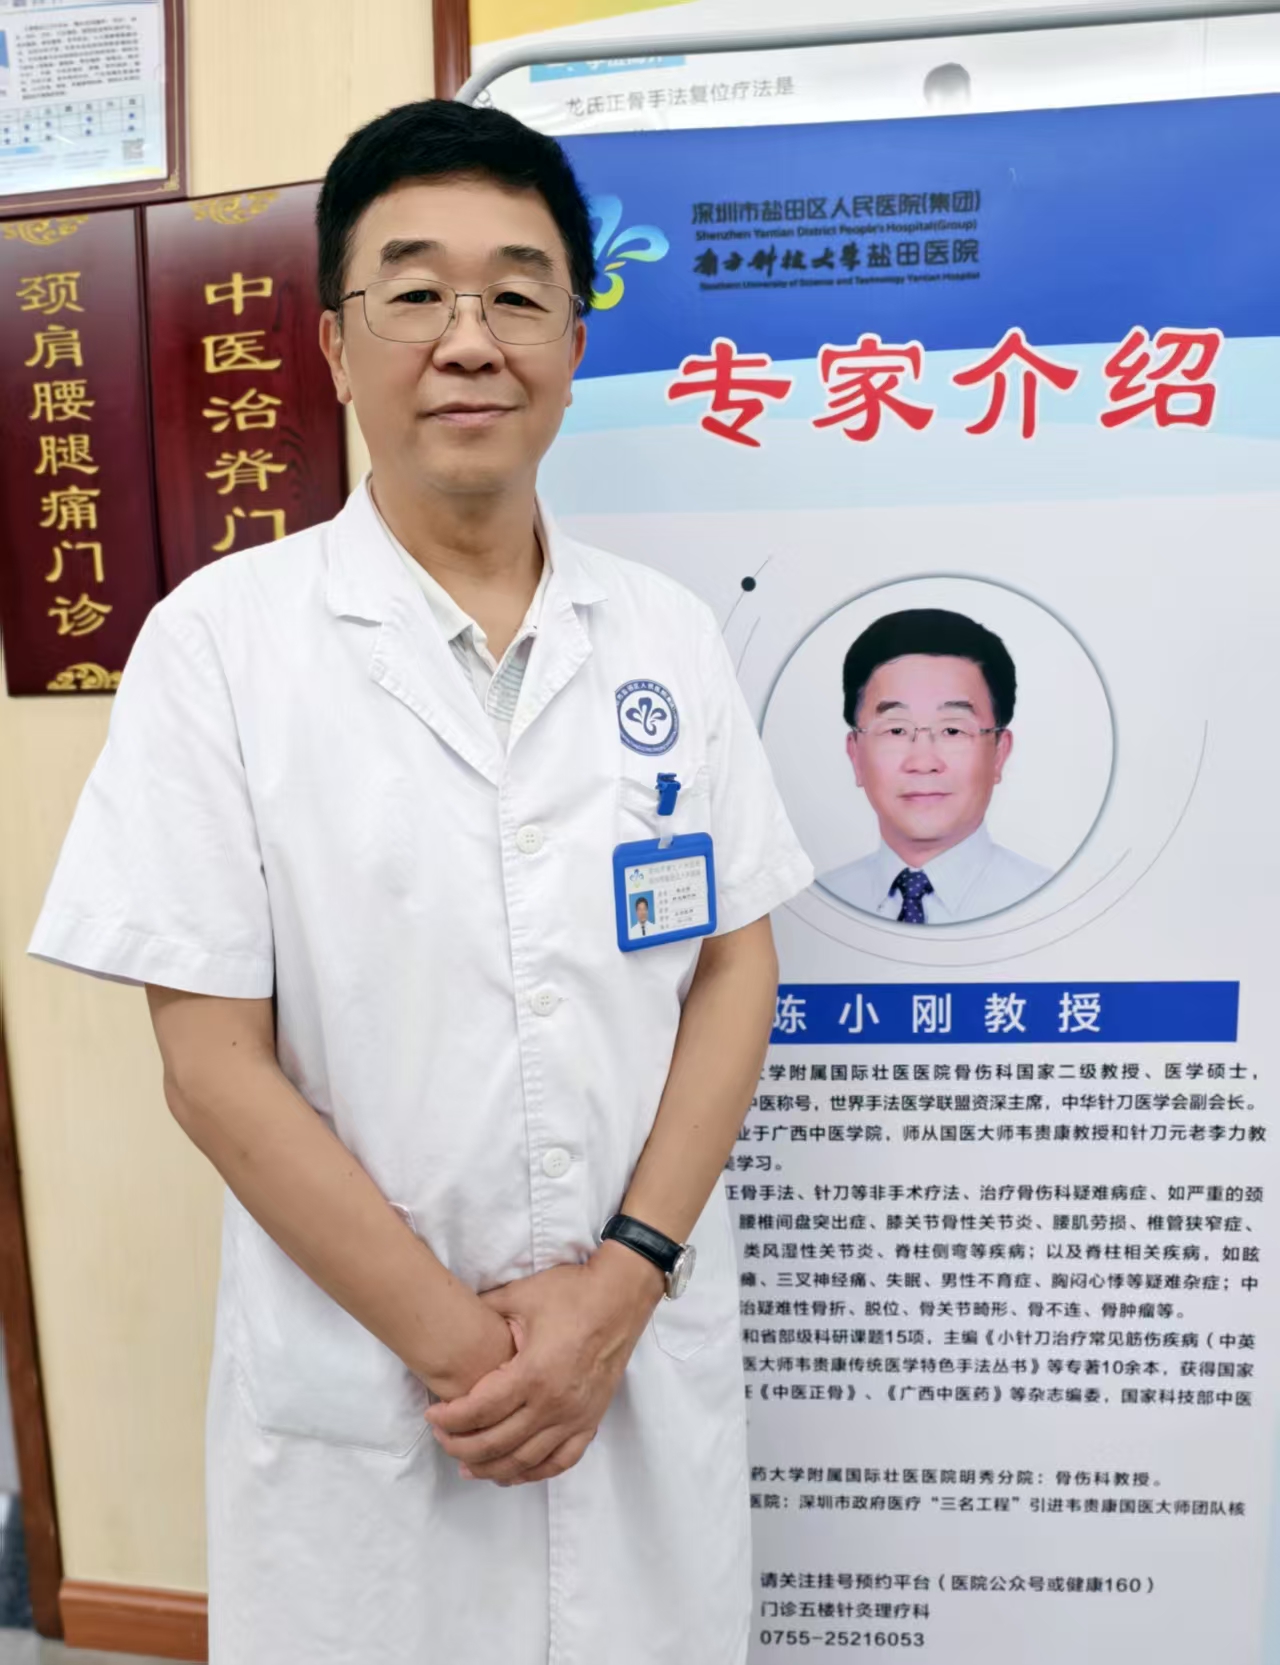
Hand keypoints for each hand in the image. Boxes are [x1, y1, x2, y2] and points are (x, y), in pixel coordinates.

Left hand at [424, 1242, 662, 1484]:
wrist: (620, 1297)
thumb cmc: (571, 1293)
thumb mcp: (520, 1296)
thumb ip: (484, 1310)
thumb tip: (454, 1316)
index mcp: (532, 1374)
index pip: (479, 1411)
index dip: (449, 1419)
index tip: (432, 1414)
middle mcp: (553, 1405)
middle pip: (496, 1443)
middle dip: (460, 1446)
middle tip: (441, 1437)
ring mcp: (574, 1418)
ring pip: (524, 1461)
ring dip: (491, 1468)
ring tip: (467, 1465)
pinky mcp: (590, 1421)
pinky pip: (559, 1461)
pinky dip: (532, 1473)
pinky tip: (512, 1473)